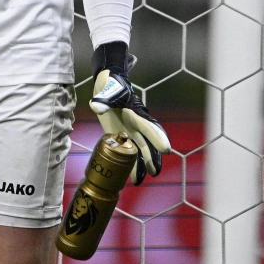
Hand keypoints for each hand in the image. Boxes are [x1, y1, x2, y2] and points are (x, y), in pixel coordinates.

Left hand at [89, 41, 170, 184]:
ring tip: (142, 180)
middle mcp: (135, 123)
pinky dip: (131, 164)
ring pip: (139, 149)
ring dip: (142, 164)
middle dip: (151, 156)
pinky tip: (132, 177)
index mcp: (135, 112)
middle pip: (147, 142)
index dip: (157, 137)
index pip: (148, 126)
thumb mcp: (107, 90)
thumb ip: (103, 99)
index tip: (166, 149)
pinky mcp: (121, 134)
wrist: (107, 83)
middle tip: (155, 171)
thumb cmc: (111, 85)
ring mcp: (130, 130)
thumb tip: (97, 107)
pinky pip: (128, 151)